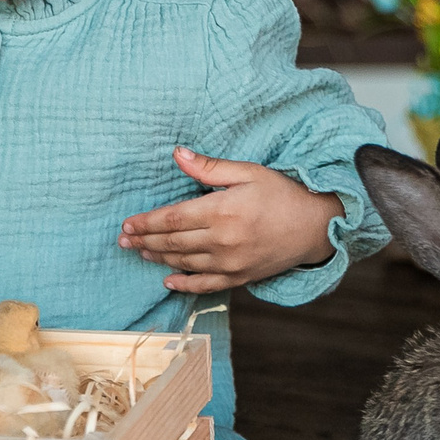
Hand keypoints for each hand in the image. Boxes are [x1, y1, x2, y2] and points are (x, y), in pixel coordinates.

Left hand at [118, 148, 340, 293]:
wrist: (315, 227)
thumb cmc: (283, 194)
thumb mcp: (248, 172)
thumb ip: (210, 168)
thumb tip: (178, 155)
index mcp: (221, 212)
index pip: (172, 218)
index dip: (146, 222)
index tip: (127, 224)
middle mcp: (222, 241)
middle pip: (172, 242)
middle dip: (145, 240)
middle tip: (123, 240)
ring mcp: (230, 263)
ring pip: (184, 262)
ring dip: (158, 258)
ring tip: (140, 252)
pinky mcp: (240, 278)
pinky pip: (205, 285)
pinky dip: (184, 283)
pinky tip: (168, 280)